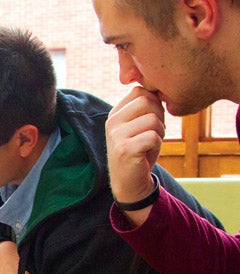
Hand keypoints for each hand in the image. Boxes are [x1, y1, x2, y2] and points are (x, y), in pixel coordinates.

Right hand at [106, 86, 164, 219]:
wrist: (129, 183)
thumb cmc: (140, 152)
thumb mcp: (140, 126)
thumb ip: (146, 108)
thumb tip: (162, 90)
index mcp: (115, 113)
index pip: (140, 91)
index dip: (155, 102)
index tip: (152, 120)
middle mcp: (112, 121)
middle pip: (147, 101)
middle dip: (159, 116)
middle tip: (153, 133)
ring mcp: (116, 135)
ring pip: (153, 119)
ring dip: (160, 133)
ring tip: (149, 144)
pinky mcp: (124, 149)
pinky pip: (153, 137)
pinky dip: (157, 145)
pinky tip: (147, 153)